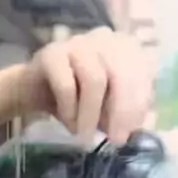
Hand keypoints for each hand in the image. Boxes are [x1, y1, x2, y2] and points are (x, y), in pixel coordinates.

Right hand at [26, 27, 153, 143]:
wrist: (34, 89)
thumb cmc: (78, 98)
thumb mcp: (109, 106)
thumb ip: (126, 111)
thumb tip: (136, 128)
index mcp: (125, 46)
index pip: (143, 72)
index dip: (139, 104)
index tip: (131, 132)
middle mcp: (104, 38)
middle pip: (121, 73)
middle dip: (120, 111)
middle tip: (114, 139)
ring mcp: (77, 42)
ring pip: (94, 79)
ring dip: (91, 114)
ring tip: (85, 135)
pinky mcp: (52, 54)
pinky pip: (66, 85)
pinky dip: (70, 110)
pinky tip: (70, 123)